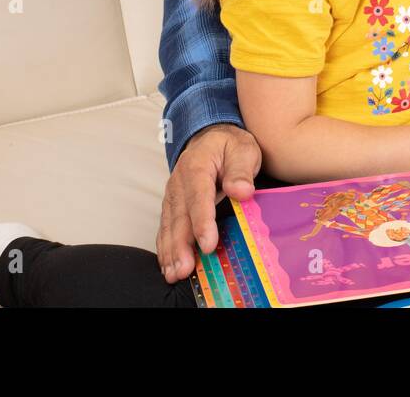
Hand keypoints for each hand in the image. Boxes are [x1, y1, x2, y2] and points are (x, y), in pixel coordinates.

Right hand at [156, 123, 261, 283]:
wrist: (211, 136)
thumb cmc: (229, 145)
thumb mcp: (243, 149)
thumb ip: (241, 170)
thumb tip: (241, 190)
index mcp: (197, 166)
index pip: (199, 196)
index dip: (202, 222)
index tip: (207, 244)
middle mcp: (179, 182)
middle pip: (179, 216)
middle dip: (181, 245)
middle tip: (184, 269)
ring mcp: (173, 194)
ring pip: (170, 224)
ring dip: (171, 250)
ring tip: (175, 273)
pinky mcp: (172, 204)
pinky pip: (166, 227)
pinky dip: (166, 247)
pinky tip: (168, 264)